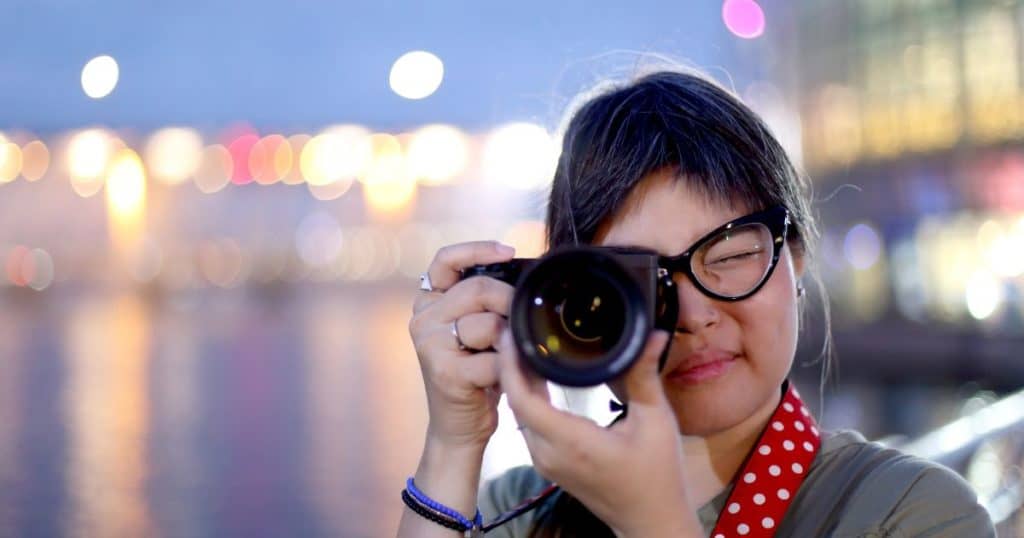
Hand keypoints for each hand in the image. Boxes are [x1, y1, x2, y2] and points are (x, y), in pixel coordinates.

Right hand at [409, 240, 515, 450]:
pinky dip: (510, 367)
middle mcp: (423, 319)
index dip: (477, 249)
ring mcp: (430, 345)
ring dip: (511, 340)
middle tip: (524, 320)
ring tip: (513, 355)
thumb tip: (526, 278)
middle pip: (479, 289)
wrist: (459, 428)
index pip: (444, 260)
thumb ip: (488, 303)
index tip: (509, 251)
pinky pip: (494, 357)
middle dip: (511, 302)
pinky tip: (509, 377)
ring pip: (488, 323)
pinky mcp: (445, 372)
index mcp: (428, 303)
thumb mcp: (479, 331)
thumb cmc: (477, 375)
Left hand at [497, 329, 702, 537]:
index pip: (522, 399)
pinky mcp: (548, 465)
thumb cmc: (657, 474)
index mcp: (571, 441)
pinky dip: (528, 400)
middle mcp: (548, 453)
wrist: (650, 521)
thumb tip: (655, 334)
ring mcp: (545, 462)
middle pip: (515, 404)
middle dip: (512, 366)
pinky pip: (528, 426)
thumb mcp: (656, 421)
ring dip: (518, 383)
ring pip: (519, 416)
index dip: (511, 365)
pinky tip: (538, 376)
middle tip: (519, 331)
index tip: (512, 334)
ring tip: (527, 347)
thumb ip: (644, 376)